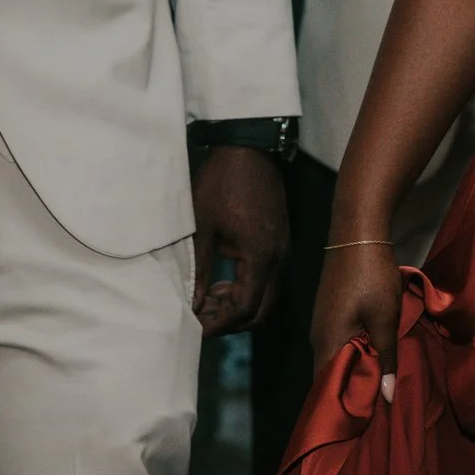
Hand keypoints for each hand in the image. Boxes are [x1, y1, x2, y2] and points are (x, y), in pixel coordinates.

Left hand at [190, 148, 287, 336]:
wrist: (249, 148)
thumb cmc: (221, 184)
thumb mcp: (203, 228)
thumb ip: (200, 271)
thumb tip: (191, 306)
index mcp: (261, 257)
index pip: (244, 309)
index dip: (219, 324)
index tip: (194, 327)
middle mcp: (279, 260)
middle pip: (261, 311)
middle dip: (231, 322)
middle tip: (202, 318)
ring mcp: (283, 251)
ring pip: (267, 298)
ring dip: (239, 306)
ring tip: (209, 299)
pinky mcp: (281, 242)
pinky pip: (269, 280)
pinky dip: (248, 289)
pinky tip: (225, 281)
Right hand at [310, 239, 401, 396]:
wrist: (359, 231)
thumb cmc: (372, 277)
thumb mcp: (385, 319)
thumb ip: (385, 358)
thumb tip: (387, 398)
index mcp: (326, 342)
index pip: (325, 388)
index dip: (342, 407)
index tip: (363, 424)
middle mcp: (317, 336)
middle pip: (329, 375)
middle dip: (349, 392)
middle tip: (374, 411)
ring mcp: (322, 322)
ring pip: (335, 358)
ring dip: (353, 372)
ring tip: (376, 389)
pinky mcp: (330, 312)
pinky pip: (338, 343)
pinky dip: (353, 355)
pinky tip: (371, 358)